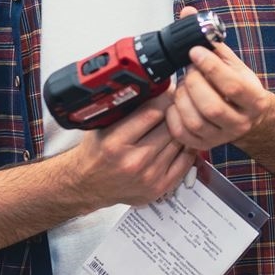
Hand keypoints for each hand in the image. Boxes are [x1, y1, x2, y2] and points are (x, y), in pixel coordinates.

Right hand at [69, 94, 194, 209]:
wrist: (88, 185)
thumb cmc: (96, 153)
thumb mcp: (102, 125)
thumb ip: (126, 109)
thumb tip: (154, 87)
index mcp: (115, 142)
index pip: (152, 112)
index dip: (164, 97)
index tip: (168, 91)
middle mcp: (133, 161)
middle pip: (170, 126)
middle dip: (173, 112)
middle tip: (174, 105)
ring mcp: (149, 176)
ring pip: (180, 141)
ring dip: (181, 129)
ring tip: (175, 123)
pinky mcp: (160, 187)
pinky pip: (186, 159)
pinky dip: (186, 147)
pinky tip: (178, 141)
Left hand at [167, 4, 274, 152]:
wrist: (249, 119)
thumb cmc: (239, 87)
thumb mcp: (231, 61)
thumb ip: (210, 39)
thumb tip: (188, 12)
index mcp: (254, 100)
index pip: (231, 85)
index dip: (209, 66)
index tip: (195, 52)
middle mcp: (240, 122)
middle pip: (211, 105)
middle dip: (193, 82)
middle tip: (190, 70)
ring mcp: (222, 137)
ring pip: (195, 120)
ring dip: (182, 97)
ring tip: (184, 85)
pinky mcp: (205, 146)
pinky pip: (182, 133)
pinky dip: (174, 114)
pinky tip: (178, 101)